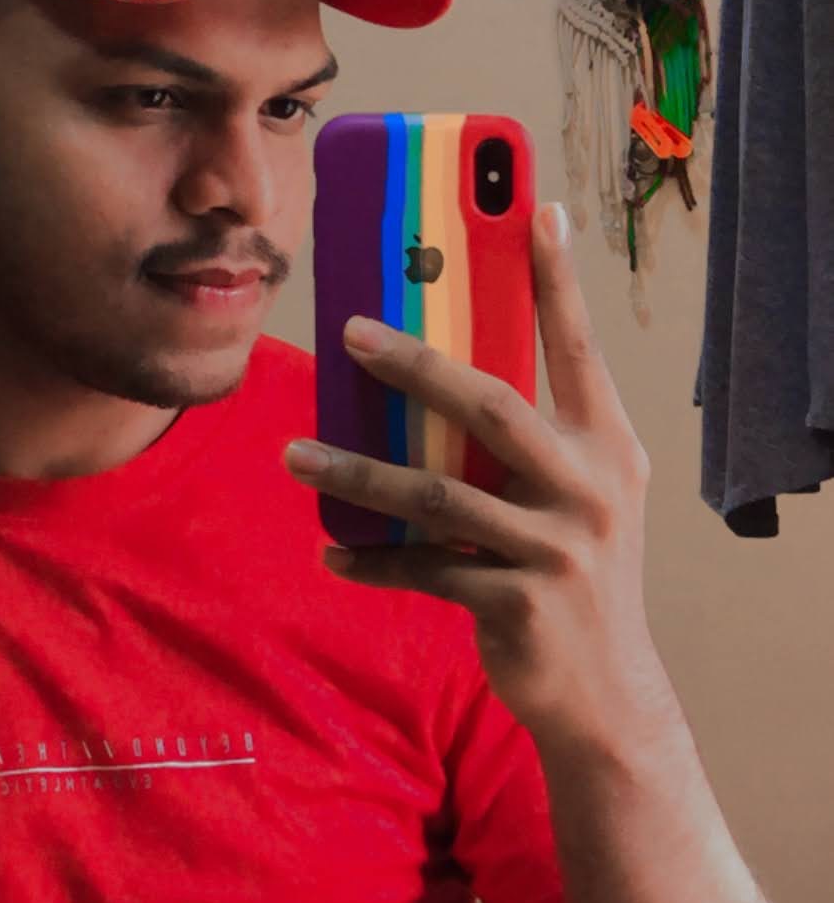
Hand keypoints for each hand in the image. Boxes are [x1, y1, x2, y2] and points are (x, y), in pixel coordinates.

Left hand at [286, 203, 671, 751]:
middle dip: (414, 365)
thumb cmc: (576, 575)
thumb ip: (533, 441)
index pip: (578, 347)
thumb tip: (441, 381)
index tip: (538, 210)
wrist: (607, 692)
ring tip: (296, 455)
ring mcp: (557, 549)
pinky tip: (331, 551)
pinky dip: (370, 561)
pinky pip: (423, 571)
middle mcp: (590, 488)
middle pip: (489, 408)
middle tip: (348, 332)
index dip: (557, 279)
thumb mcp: (581, 498)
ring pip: (435, 496)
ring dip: (356, 474)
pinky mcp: (517, 604)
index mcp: (607, 446)